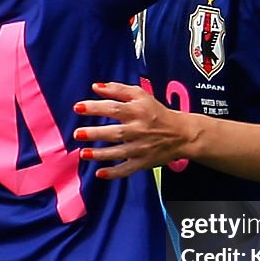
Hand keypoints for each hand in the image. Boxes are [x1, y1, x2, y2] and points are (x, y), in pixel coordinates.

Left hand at [73, 82, 194, 178]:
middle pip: (115, 132)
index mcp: (137, 111)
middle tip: (78, 133)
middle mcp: (139, 130)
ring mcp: (141, 148)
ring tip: (83, 153)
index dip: (95, 108)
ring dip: (100, 154)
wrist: (181, 134)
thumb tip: (96, 87)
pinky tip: (99, 173)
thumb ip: (118, 90)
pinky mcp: (143, 162)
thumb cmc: (157, 112)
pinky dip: (114, 173)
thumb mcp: (141, 95)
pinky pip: (127, 169)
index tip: (78, 108)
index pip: (114, 108)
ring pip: (119, 152)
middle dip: (95, 133)